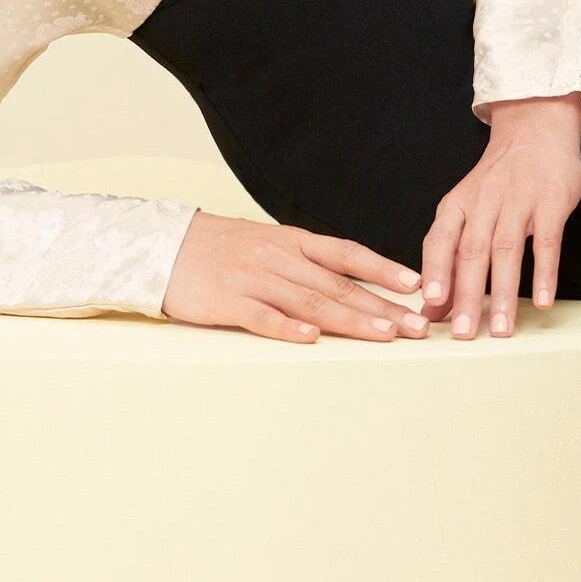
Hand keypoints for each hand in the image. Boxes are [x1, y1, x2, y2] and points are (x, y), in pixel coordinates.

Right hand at [161, 210, 431, 343]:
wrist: (162, 246)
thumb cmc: (219, 249)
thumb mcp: (266, 243)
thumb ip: (303, 261)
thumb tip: (348, 281)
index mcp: (290, 241)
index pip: (346, 254)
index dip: (383, 269)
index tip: (416, 286)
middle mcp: (278, 257)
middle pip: (338, 285)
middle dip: (382, 306)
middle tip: (418, 326)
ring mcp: (253, 278)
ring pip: (311, 301)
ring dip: (351, 320)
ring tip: (385, 335)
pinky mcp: (226, 301)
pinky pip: (262, 316)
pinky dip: (287, 328)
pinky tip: (311, 340)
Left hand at [419, 93, 580, 339]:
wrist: (535, 129)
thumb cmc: (498, 179)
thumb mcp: (466, 206)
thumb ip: (450, 254)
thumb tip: (432, 307)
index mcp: (457, 204)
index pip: (440, 240)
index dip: (435, 273)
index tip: (430, 307)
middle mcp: (484, 201)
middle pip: (472, 252)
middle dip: (467, 295)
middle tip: (464, 334)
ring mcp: (519, 200)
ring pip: (507, 250)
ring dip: (503, 292)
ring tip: (501, 329)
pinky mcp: (551, 201)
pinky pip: (548, 241)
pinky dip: (544, 272)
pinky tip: (541, 301)